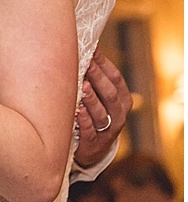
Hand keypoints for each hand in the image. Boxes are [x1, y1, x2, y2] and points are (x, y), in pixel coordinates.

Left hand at [74, 50, 130, 168]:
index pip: (116, 78)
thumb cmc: (93, 116)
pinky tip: (78, 110)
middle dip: (97, 77)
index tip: (91, 50)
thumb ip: (94, 79)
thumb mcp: (100, 98)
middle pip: (110, 94)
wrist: (93, 151)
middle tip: (86, 63)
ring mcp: (107, 130)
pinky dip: (84, 120)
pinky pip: (90, 131)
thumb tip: (81, 50)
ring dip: (91, 99)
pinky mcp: (94, 143)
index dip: (104, 64)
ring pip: (101, 113)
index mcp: (122, 100)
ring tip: (82, 85)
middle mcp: (118, 114)